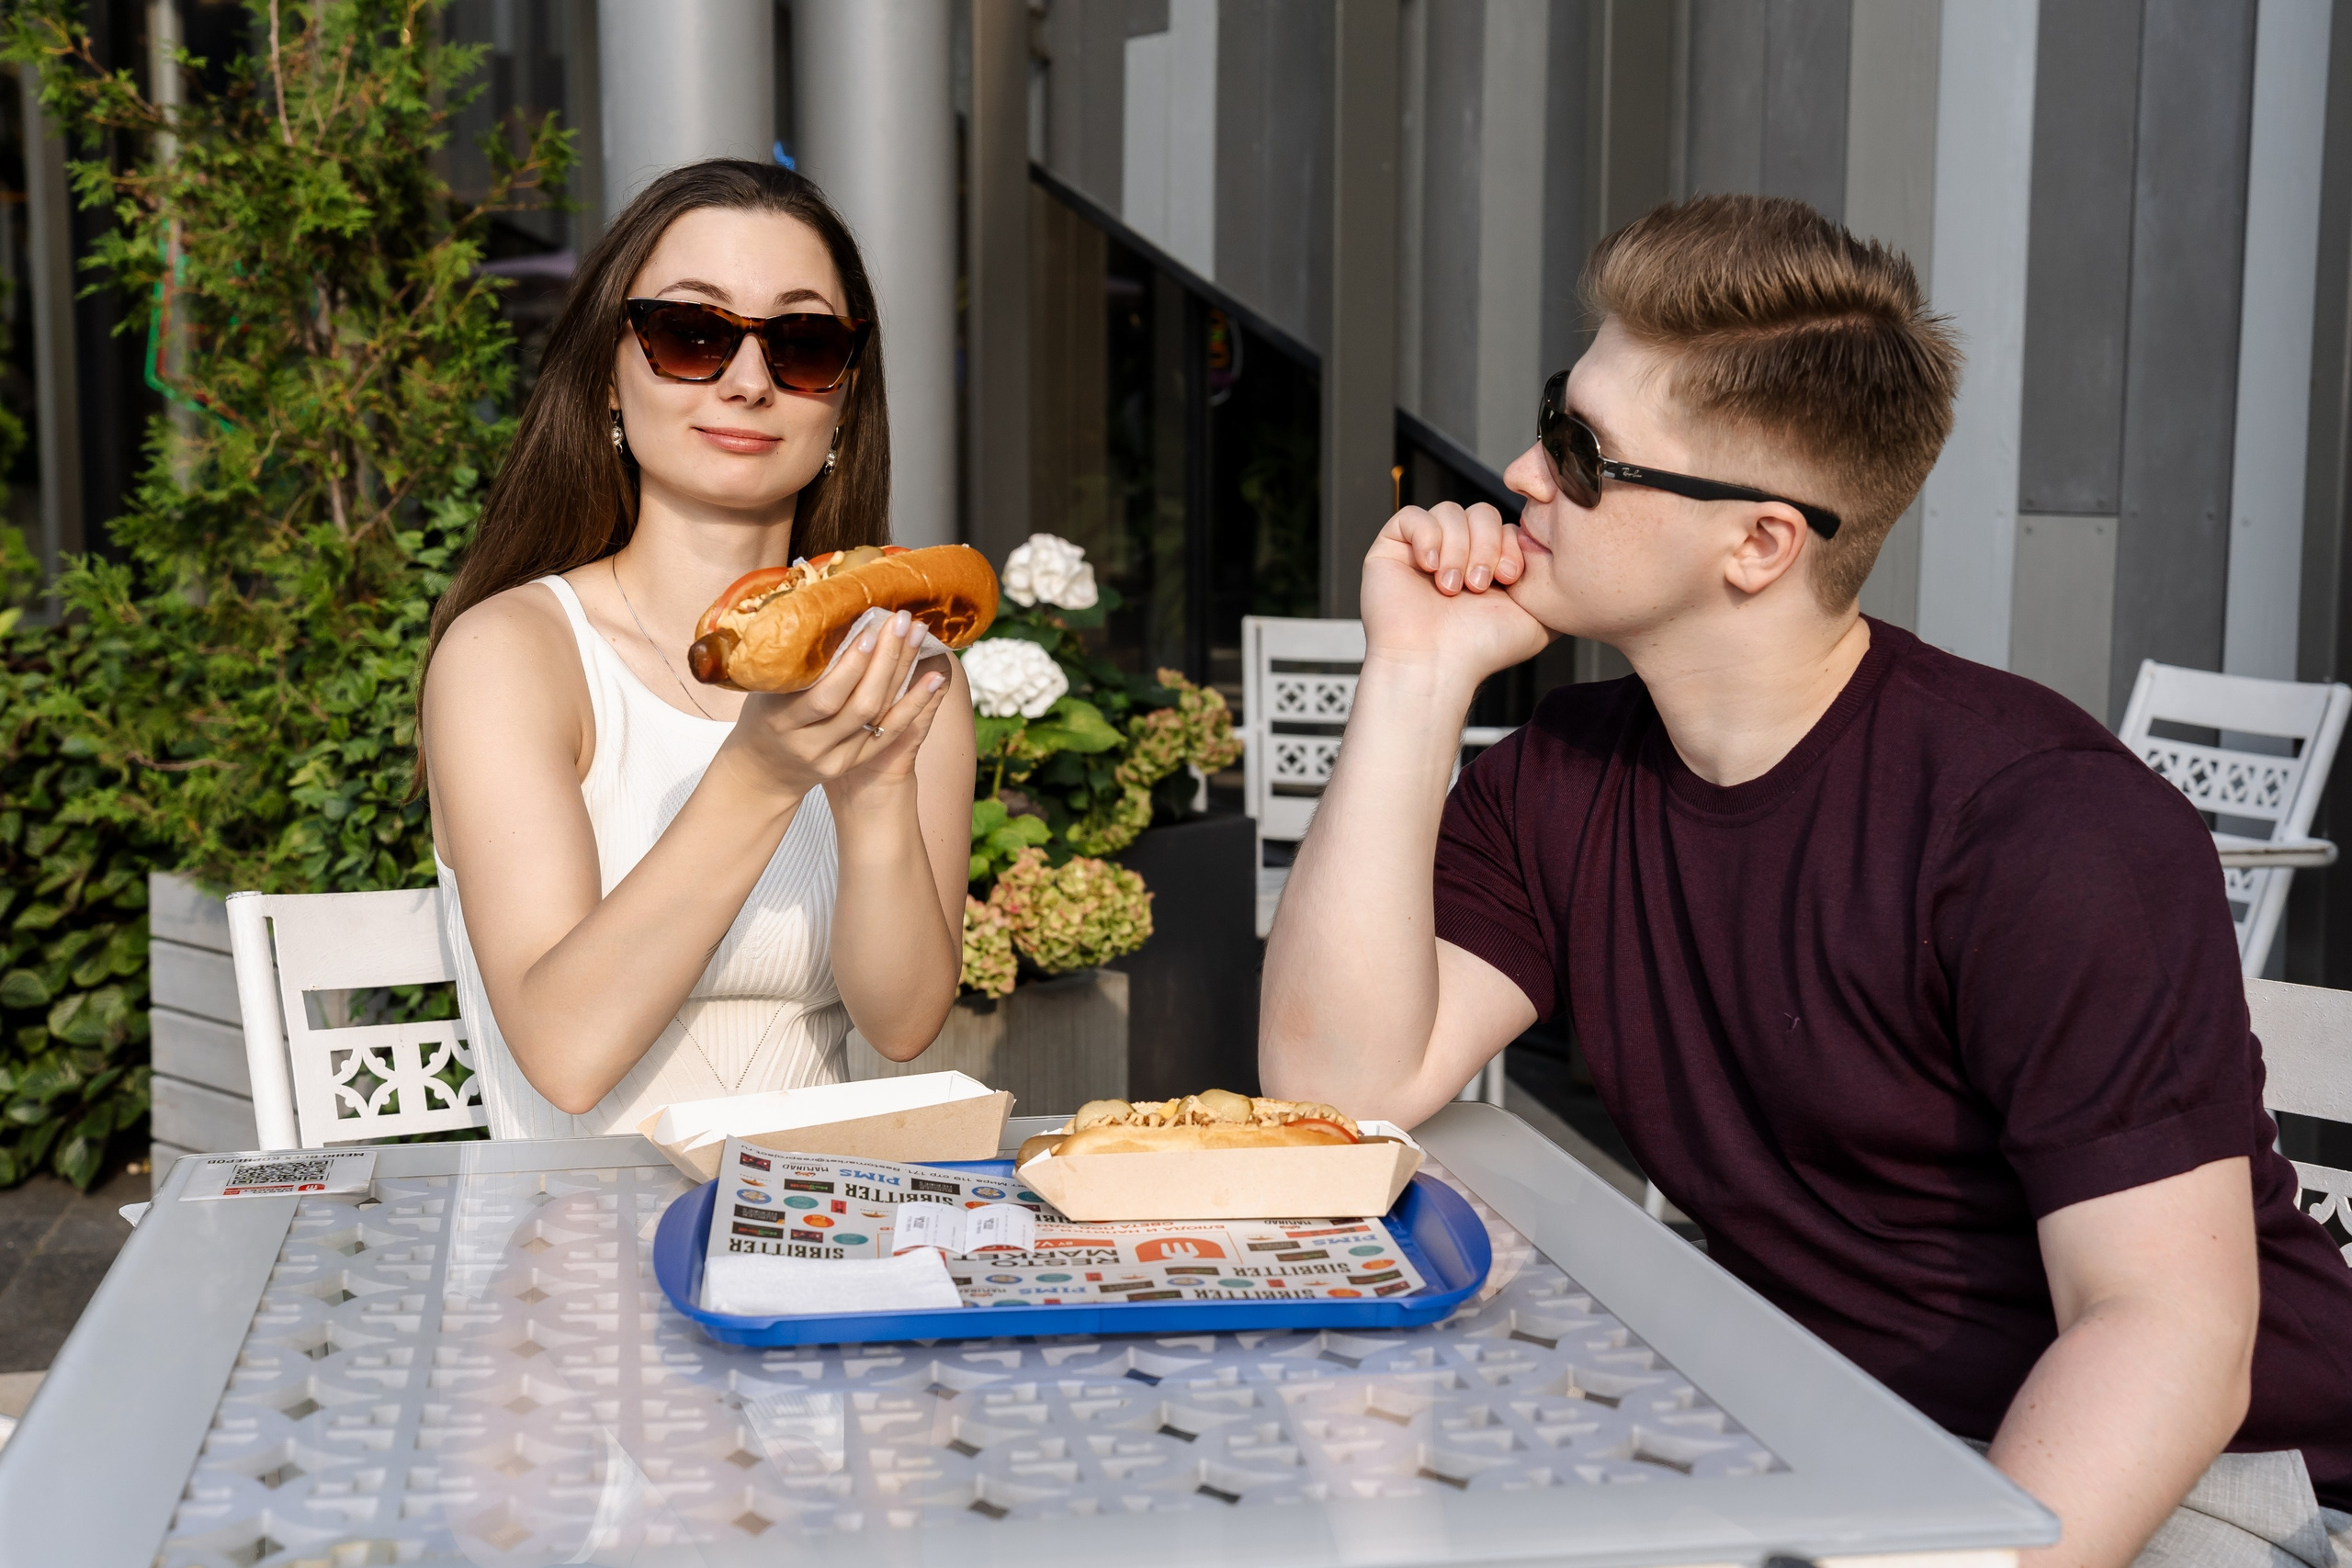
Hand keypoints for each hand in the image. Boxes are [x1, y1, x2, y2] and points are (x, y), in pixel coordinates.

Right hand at [720, 611, 950, 804]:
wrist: (762, 771)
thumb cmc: (762, 717)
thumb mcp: (766, 691)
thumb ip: (793, 666)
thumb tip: (828, 616)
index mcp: (782, 721)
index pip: (825, 696)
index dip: (851, 665)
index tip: (870, 630)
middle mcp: (810, 744)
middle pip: (859, 705)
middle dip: (884, 660)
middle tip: (900, 622)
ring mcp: (835, 757)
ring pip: (877, 716)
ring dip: (902, 673)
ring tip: (917, 635)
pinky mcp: (854, 762)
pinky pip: (890, 732)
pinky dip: (914, 704)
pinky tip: (934, 679)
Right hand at [1362, 502, 1552, 682]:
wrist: (1437, 665)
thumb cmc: (1481, 649)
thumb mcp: (1538, 620)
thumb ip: (1553, 590)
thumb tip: (1563, 566)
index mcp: (1487, 565)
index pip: (1506, 525)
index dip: (1510, 544)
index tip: (1508, 578)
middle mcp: (1456, 554)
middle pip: (1481, 512)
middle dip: (1485, 546)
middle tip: (1478, 586)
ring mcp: (1423, 549)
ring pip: (1450, 511)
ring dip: (1457, 549)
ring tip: (1451, 587)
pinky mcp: (1392, 547)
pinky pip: (1413, 515)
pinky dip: (1427, 536)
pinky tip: (1430, 567)